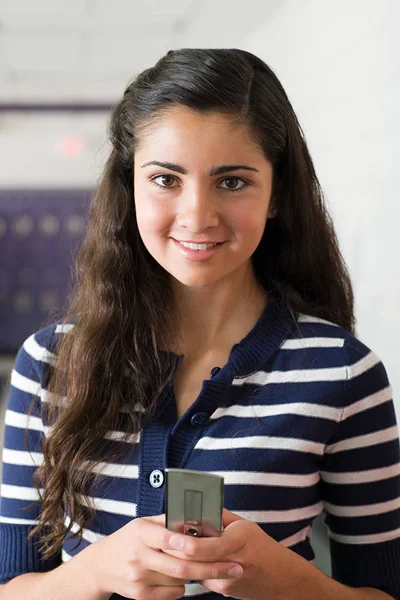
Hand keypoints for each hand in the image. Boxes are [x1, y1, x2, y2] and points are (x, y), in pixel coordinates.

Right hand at [81, 513, 242, 599]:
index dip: (190, 542)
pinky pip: (172, 593)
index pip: (168, 537)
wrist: (102, 565)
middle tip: (236, 567)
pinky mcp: (140, 596)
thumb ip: (168, 521)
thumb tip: (198, 515)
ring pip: (179, 581)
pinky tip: (186, 578)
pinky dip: (183, 587)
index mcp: (141, 532)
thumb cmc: (130, 538)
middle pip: (181, 566)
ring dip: (199, 576)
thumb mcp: (144, 523)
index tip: (214, 543)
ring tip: (217, 570)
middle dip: (212, 568)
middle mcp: (138, 556)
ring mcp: (139, 578)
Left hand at [163, 508, 305, 599]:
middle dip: (176, 550)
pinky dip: (194, 568)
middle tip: (162, 540)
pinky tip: (191, 559)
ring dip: (183, 560)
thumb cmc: (262, 546)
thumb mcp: (243, 525)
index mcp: (239, 540)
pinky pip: (202, 578)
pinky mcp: (224, 591)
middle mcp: (233, 563)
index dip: (183, 541)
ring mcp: (228, 581)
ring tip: (172, 547)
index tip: (168, 534)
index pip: (203, 545)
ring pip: (195, 570)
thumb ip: (219, 516)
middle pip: (195, 560)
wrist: (281, 579)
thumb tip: (196, 506)